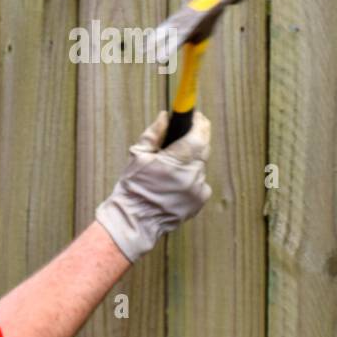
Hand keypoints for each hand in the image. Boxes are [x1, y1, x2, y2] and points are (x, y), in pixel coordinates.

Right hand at [94, 111, 212, 262]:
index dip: (199, 123)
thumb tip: (166, 116)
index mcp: (174, 161)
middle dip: (198, 137)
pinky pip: (201, 180)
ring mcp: (197, 189)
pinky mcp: (200, 200)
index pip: (198, 135)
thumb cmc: (133, 187)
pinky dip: (192, 176)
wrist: (135, 221)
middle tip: (188, 132)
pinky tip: (176, 182)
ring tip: (174, 164)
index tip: (196, 116)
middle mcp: (190, 175)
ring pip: (201, 164)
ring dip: (192, 159)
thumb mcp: (138, 155)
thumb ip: (154, 133)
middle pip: (203, 148)